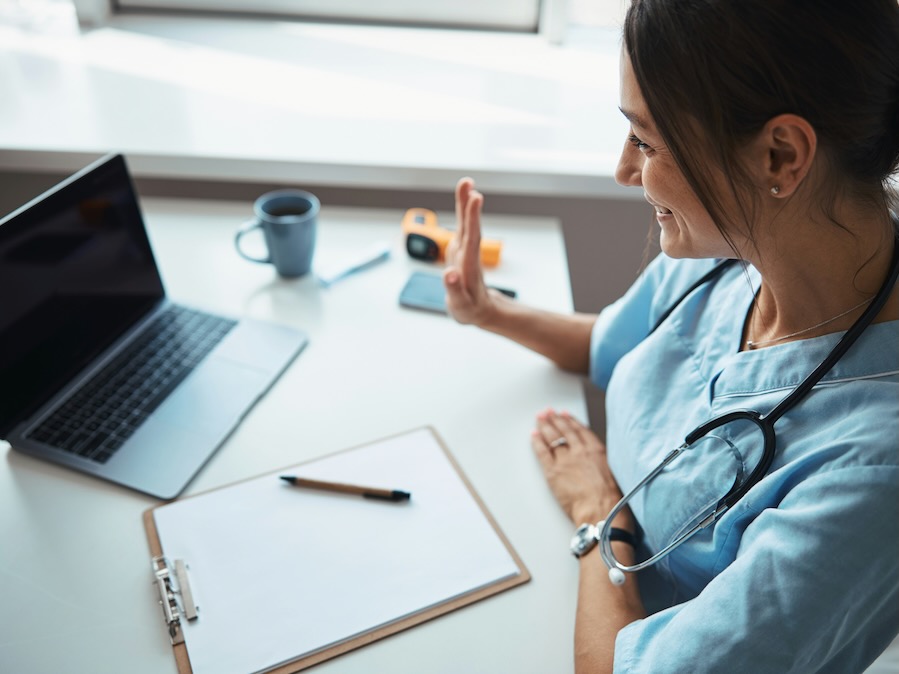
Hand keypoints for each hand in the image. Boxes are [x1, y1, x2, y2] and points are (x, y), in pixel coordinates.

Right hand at [443, 177, 496, 326]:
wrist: (477, 308)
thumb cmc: (468, 309)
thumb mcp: (461, 306)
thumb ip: (455, 290)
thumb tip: (450, 273)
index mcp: (468, 266)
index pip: (471, 239)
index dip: (472, 219)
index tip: (475, 198)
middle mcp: (468, 255)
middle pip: (469, 227)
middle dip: (468, 205)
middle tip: (467, 182)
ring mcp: (464, 251)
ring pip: (466, 224)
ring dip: (465, 204)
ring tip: (466, 183)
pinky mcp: (460, 250)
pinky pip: (461, 227)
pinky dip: (462, 211)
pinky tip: (464, 198)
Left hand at [532, 409, 633, 529]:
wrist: (601, 510)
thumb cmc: (611, 499)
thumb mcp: (613, 473)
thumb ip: (601, 462)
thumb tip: (596, 462)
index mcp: (596, 450)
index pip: (580, 430)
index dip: (571, 421)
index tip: (565, 415)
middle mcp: (580, 451)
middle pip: (564, 430)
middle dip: (555, 419)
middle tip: (548, 412)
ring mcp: (565, 460)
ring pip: (552, 437)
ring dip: (544, 426)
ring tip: (539, 419)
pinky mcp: (553, 471)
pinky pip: (542, 452)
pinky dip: (537, 442)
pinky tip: (534, 435)